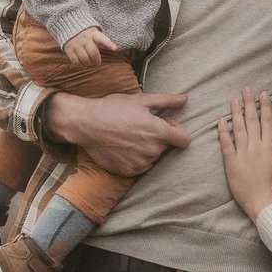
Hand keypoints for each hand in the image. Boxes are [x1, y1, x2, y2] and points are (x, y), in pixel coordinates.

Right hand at [44, 91, 189, 175]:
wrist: (87, 124)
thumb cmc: (113, 109)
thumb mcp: (141, 100)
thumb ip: (166, 101)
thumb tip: (185, 99)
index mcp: (159, 132)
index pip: (184, 140)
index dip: (177, 131)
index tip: (165, 125)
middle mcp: (153, 151)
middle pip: (166, 147)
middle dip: (158, 138)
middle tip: (140, 126)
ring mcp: (141, 163)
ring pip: (153, 157)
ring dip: (146, 149)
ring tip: (129, 136)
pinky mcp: (129, 172)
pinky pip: (140, 167)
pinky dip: (135, 159)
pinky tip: (123, 147)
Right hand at [63, 26, 117, 68]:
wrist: (68, 24)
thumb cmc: (86, 32)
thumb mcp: (95, 33)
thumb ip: (103, 41)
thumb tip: (114, 49)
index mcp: (93, 34)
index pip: (102, 39)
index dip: (109, 44)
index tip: (115, 48)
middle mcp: (85, 38)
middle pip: (93, 53)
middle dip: (96, 61)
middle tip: (97, 63)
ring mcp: (76, 43)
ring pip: (84, 58)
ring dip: (88, 64)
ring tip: (89, 64)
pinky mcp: (68, 49)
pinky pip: (75, 61)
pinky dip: (79, 65)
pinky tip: (82, 64)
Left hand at [217, 87, 271, 219]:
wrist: (265, 203)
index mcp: (270, 147)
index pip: (267, 122)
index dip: (265, 106)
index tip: (262, 93)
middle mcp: (257, 148)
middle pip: (253, 121)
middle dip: (249, 103)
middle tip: (246, 89)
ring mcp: (244, 155)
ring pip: (239, 129)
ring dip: (236, 113)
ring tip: (234, 99)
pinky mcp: (232, 164)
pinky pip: (227, 144)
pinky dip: (224, 131)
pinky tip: (221, 120)